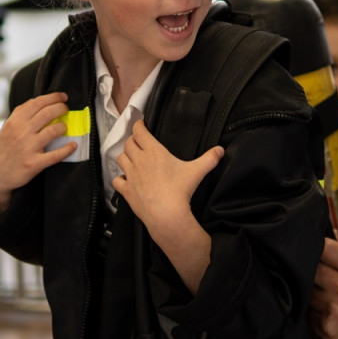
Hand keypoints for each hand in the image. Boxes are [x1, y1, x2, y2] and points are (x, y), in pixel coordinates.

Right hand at [0, 92, 76, 212]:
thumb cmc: (3, 148)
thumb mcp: (7, 127)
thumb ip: (21, 114)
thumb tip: (38, 100)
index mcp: (15, 121)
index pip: (38, 102)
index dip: (54, 97)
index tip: (63, 97)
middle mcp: (21, 132)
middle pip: (48, 113)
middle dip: (62, 108)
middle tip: (66, 110)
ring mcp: (28, 148)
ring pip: (53, 131)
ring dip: (63, 127)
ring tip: (65, 127)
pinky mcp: (33, 164)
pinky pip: (55, 155)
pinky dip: (67, 149)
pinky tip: (73, 146)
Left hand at [113, 120, 223, 239]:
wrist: (166, 214)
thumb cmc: (180, 191)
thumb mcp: (197, 171)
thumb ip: (209, 159)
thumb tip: (220, 150)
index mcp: (154, 152)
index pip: (139, 131)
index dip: (139, 125)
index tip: (141, 125)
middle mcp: (139, 161)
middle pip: (128, 143)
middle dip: (133, 140)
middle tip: (139, 141)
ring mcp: (131, 175)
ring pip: (120, 158)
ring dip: (125, 156)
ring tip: (132, 158)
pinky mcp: (126, 190)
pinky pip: (117, 180)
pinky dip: (120, 178)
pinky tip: (126, 179)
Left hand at [310, 237, 337, 338]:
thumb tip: (331, 237)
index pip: (327, 248)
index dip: (317, 244)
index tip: (313, 244)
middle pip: (311, 267)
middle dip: (312, 267)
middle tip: (317, 270)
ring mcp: (330, 308)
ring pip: (307, 289)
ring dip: (312, 289)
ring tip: (327, 294)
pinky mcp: (322, 325)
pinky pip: (310, 310)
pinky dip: (315, 309)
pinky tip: (329, 311)